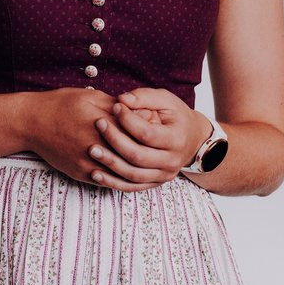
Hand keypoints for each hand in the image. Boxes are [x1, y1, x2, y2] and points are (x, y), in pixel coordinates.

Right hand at [27, 88, 163, 190]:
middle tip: (156, 147)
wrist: (32, 123)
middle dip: (144, 150)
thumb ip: (115, 105)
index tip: (157, 127)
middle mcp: (95, 145)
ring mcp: (87, 162)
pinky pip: (105, 180)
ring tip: (146, 162)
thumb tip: (140, 110)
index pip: (134, 130)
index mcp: (101, 123)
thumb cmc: (61, 104)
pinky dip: (118, 177)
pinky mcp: (79, 173)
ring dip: (134, 168)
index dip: (147, 129)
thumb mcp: (90, 96)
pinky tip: (127, 171)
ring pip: (120, 171)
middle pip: (129, 152)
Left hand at [85, 88, 212, 190]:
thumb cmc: (175, 116)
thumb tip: (121, 99)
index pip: (147, 133)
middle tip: (98, 124)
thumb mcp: (165, 100)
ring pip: (132, 175)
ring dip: (109, 163)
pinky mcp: (154, 183)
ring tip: (91, 149)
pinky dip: (112, 182)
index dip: (128, 120)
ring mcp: (163, 175)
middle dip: (114, 140)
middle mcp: (171, 161)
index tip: (114, 106)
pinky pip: (131, 187)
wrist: (192, 139)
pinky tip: (95, 173)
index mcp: (176, 139)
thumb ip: (144, 97)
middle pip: (138, 156)